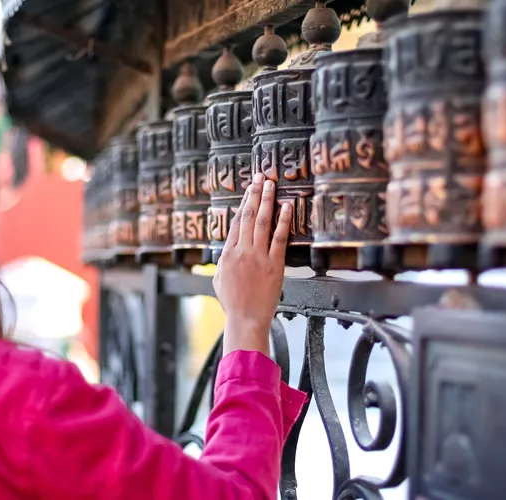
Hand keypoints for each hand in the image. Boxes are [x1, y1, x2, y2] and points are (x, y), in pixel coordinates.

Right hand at [213, 173, 290, 355]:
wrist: (246, 318)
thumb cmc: (233, 302)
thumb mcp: (219, 278)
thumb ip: (223, 260)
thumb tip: (226, 248)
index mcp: (227, 253)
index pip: (236, 222)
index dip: (243, 203)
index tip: (248, 189)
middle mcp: (241, 251)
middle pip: (248, 216)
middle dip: (254, 194)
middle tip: (260, 176)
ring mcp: (258, 257)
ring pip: (262, 222)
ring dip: (266, 200)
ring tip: (271, 184)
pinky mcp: (274, 264)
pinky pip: (279, 238)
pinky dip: (282, 220)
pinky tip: (287, 206)